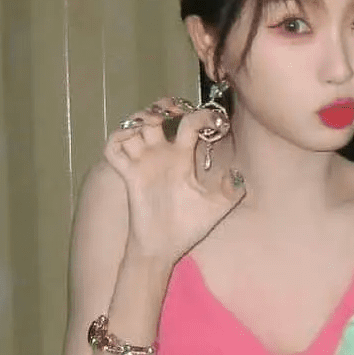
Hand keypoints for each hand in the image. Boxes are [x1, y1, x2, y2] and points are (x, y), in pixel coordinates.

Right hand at [104, 98, 244, 267]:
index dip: (201, 115)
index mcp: (182, 158)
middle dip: (164, 106)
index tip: (215, 120)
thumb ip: (231, 191)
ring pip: (134, 126)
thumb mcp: (216, 208)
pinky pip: (113, 148)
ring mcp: (143, 163)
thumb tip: (240, 174)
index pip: (189, 124)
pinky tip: (134, 139)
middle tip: (174, 111)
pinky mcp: (128, 175)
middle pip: (156, 116)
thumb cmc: (187, 227)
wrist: (164, 248)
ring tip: (155, 123)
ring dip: (141, 118)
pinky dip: (119, 137)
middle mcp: (161, 156)